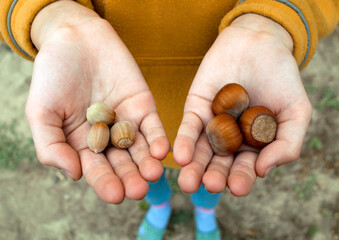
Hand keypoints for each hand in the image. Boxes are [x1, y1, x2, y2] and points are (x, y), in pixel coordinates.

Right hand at [27, 1, 169, 202]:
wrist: (74, 39)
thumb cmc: (52, 75)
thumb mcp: (41, 112)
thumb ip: (52, 146)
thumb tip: (75, 174)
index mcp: (82, 144)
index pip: (96, 169)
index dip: (104, 182)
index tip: (114, 195)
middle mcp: (107, 138)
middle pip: (121, 163)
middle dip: (130, 177)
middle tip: (138, 190)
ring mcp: (126, 123)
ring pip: (139, 148)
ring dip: (147, 163)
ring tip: (153, 174)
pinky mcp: (143, 106)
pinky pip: (152, 126)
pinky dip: (157, 138)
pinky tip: (161, 151)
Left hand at [173, 14, 311, 195]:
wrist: (260, 43)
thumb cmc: (282, 79)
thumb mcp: (296, 112)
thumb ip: (287, 144)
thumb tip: (263, 171)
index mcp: (254, 145)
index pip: (245, 168)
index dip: (242, 179)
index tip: (238, 188)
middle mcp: (230, 140)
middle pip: (220, 164)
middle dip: (214, 176)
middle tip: (210, 185)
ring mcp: (212, 125)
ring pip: (201, 151)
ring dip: (194, 167)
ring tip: (188, 183)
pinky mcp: (195, 109)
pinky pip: (189, 128)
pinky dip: (185, 142)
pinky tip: (181, 157)